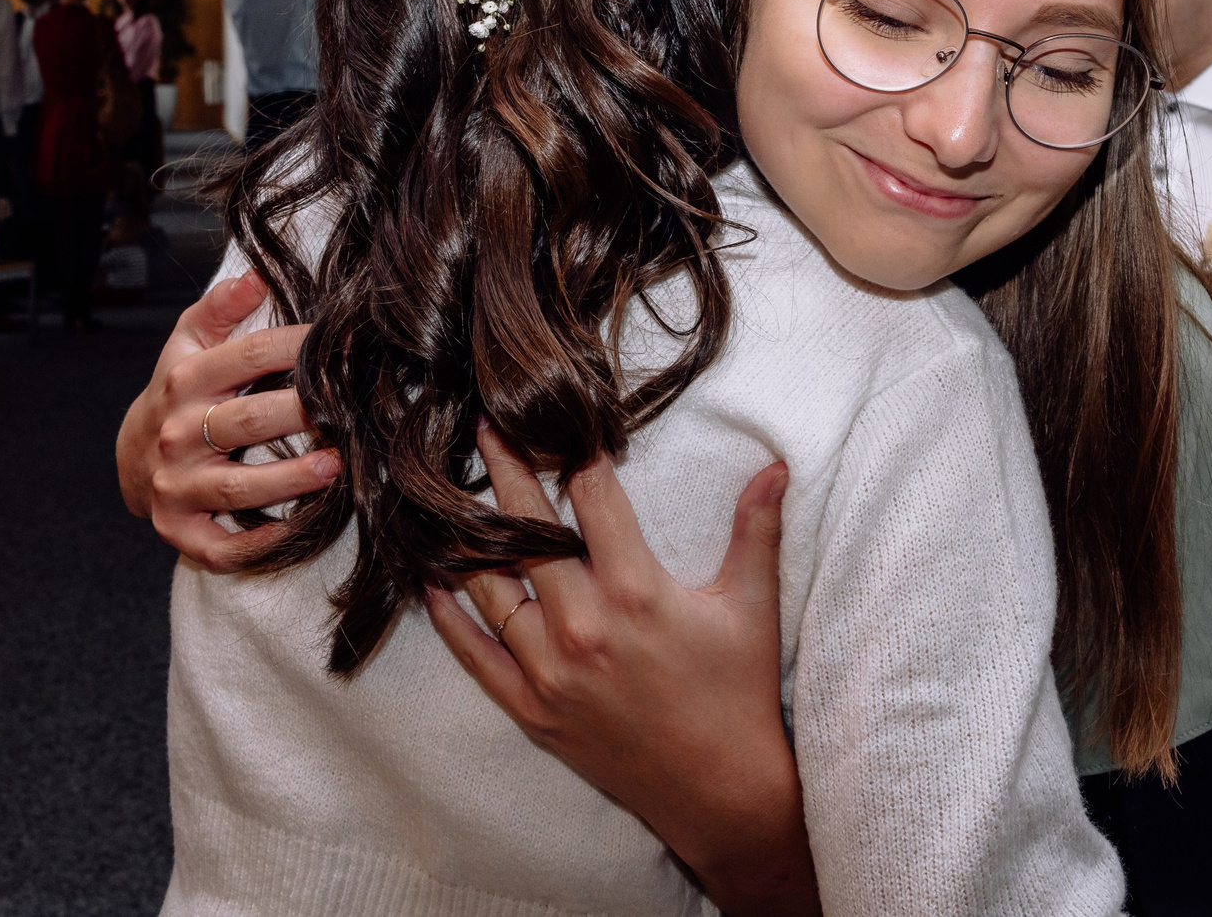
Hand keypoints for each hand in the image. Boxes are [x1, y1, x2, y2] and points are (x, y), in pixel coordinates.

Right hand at [116, 270, 339, 569]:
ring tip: (337, 466)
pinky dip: (258, 546)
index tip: (339, 342)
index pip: (247, 357)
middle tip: (348, 409)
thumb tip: (259, 273)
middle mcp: (177, 436)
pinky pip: (221, 546)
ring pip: (237, 487)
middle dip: (299, 414)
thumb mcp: (188, 343)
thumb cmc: (180, 392)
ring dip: (290, 479)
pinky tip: (299, 533)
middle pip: (245, 422)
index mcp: (185, 382)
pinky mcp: (179, 531)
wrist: (134, 456)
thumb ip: (220, 306)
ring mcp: (177, 487)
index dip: (296, 346)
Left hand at [426, 427, 818, 916]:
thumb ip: (757, 529)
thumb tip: (776, 464)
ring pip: (492, 588)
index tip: (553, 417)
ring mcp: (551, 671)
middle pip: (529, 531)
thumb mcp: (752, 606)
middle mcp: (584, 626)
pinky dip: (452, 619)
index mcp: (636, 591)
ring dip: (467, 538)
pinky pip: (477, 657)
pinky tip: (434, 584)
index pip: (591, 498)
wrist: (722, 793)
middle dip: (506, 472)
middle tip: (483, 426)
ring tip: (446, 494)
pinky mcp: (534, 710)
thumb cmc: (740, 694)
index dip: (574, 451)